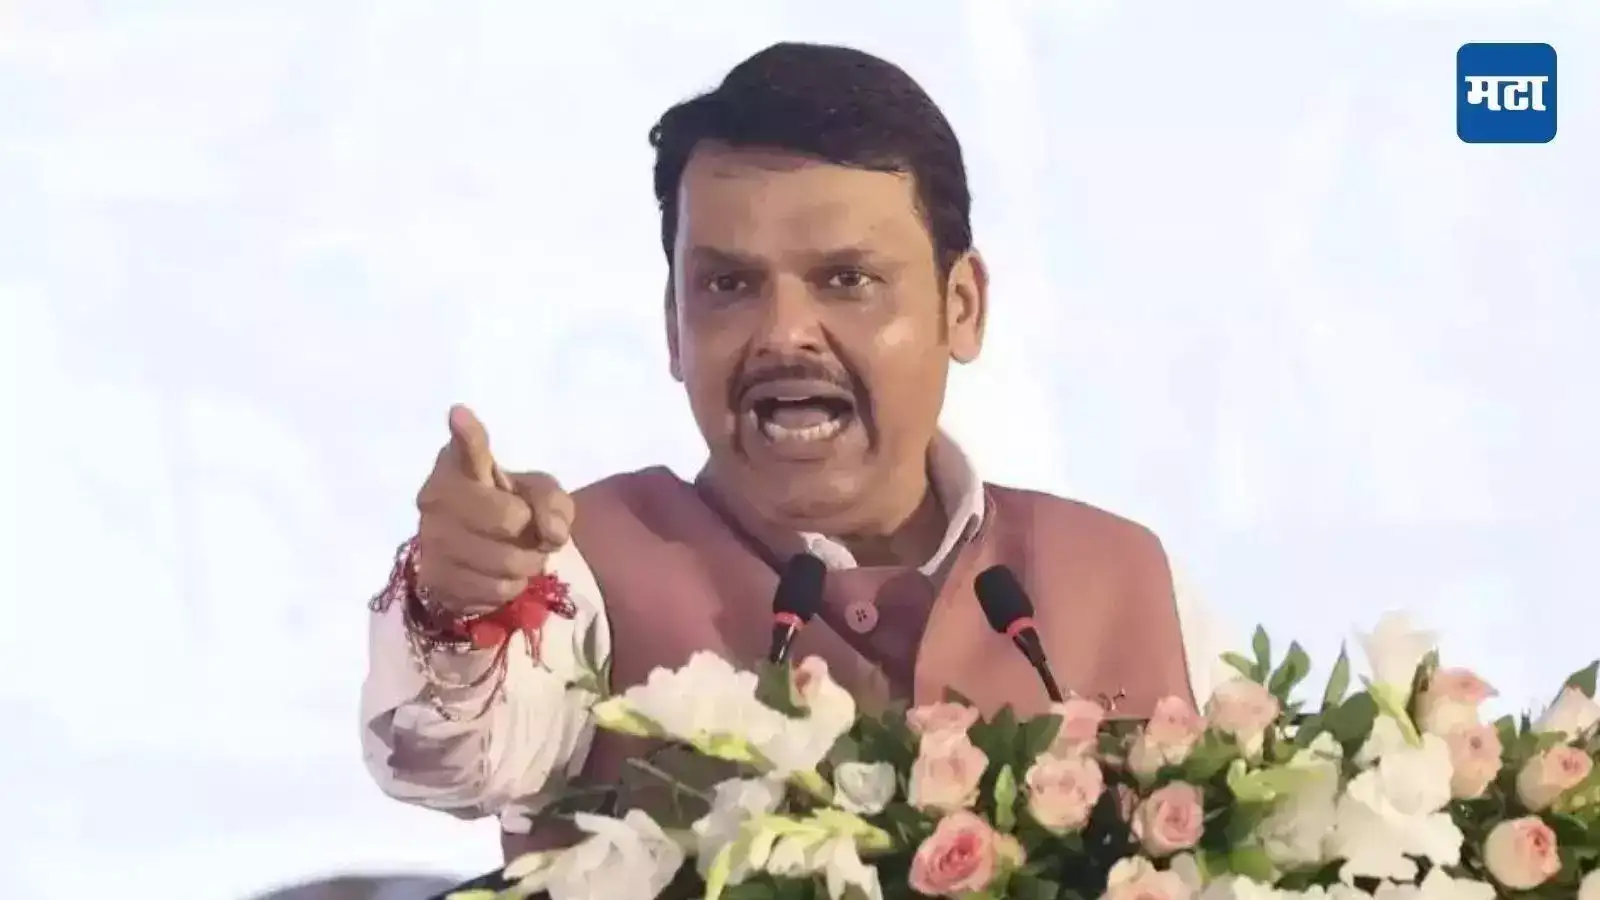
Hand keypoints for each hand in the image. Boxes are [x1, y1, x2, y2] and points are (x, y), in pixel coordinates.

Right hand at [413, 404, 574, 615]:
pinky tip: (497, 575)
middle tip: (528, 532)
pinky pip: (494, 591)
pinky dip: (509, 587)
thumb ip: (551, 502)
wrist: (478, 552)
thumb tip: (551, 531)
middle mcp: (435, 499)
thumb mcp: (539, 494)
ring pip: (505, 562)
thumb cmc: (510, 509)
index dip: (467, 435)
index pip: (466, 448)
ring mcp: (430, 541)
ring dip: (526, 565)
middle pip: (507, 519)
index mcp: (459, 466)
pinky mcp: (433, 580)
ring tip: (517, 555)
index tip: (461, 414)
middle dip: (532, 532)